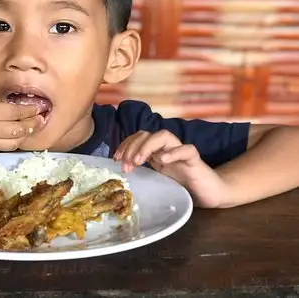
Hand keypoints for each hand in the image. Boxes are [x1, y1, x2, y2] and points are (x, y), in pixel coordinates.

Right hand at [0, 96, 44, 155]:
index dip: (30, 111)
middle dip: (33, 125)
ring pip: (13, 143)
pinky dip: (10, 140)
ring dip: (24, 135)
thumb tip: (15, 108)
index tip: (39, 108)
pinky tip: (14, 134)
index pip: (15, 112)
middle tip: (41, 119)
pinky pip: (1, 147)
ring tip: (31, 128)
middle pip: (18, 130)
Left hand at [113, 130, 228, 207]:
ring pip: (164, 136)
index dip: (126, 144)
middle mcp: (167, 148)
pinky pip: (187, 150)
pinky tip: (163, 161)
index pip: (138, 138)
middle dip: (132, 146)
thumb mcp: (159, 178)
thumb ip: (145, 171)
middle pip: (147, 134)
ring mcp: (181, 152)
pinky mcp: (195, 160)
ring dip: (148, 146)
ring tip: (139, 161)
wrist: (211, 193)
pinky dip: (174, 152)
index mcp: (157, 151)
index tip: (116, 158)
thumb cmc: (184, 185)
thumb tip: (122, 170)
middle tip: (126, 164)